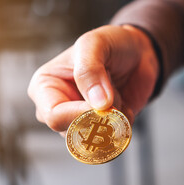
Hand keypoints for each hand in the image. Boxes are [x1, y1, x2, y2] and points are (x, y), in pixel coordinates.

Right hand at [28, 25, 158, 133]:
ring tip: (117, 95)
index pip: (53, 115)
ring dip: (113, 120)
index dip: (79, 115)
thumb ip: (90, 70)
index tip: (102, 104)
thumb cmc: (111, 45)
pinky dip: (124, 125)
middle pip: (72, 132)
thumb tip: (98, 104)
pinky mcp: (102, 128)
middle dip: (98, 119)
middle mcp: (60, 108)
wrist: (138, 53)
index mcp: (45, 87)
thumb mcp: (95, 44)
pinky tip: (124, 105)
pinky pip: (113, 139)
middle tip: (113, 97)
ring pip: (94, 138)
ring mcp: (81, 120)